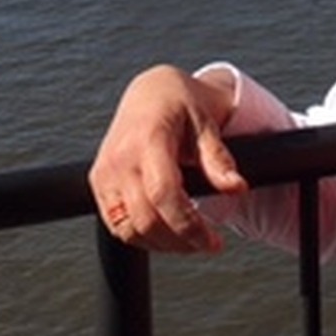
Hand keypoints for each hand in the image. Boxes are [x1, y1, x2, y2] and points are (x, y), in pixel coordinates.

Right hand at [88, 64, 246, 252]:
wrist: (150, 92)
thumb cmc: (180, 104)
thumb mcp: (206, 123)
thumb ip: (218, 158)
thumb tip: (236, 188)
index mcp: (148, 138)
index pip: (163, 194)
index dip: (189, 226)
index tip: (214, 241)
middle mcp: (120, 158)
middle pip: (146, 220)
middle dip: (181, 242)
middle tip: (209, 242)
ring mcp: (104, 173)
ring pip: (128, 230)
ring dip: (162, 244)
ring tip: (190, 237)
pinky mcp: (98, 183)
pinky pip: (117, 226)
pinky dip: (142, 237)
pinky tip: (167, 230)